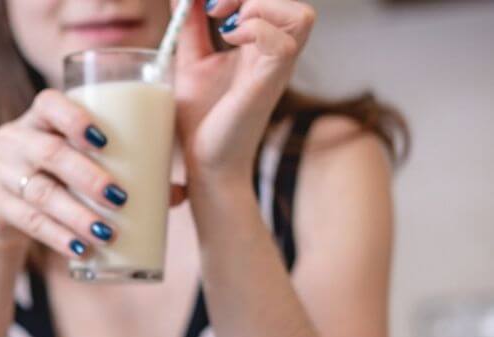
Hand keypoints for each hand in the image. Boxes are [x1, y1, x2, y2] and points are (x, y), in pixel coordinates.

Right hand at [0, 90, 128, 259]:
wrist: (0, 211)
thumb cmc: (54, 178)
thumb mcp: (76, 164)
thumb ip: (122, 170)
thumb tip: (179, 195)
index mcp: (37, 119)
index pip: (49, 104)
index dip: (75, 118)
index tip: (105, 141)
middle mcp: (13, 139)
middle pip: (48, 153)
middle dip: (87, 176)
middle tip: (120, 198)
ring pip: (40, 193)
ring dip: (76, 215)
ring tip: (106, 233)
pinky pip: (26, 221)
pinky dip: (56, 236)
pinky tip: (78, 251)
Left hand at [174, 0, 315, 188]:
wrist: (206, 164)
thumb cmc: (202, 119)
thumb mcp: (191, 62)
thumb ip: (191, 28)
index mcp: (260, 42)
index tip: (209, 5)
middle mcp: (275, 50)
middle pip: (290, 2)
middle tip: (215, 9)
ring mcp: (276, 67)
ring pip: (301, 15)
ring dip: (260, 8)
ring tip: (228, 28)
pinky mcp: (269, 84)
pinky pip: (284, 43)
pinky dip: (256, 31)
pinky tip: (231, 42)